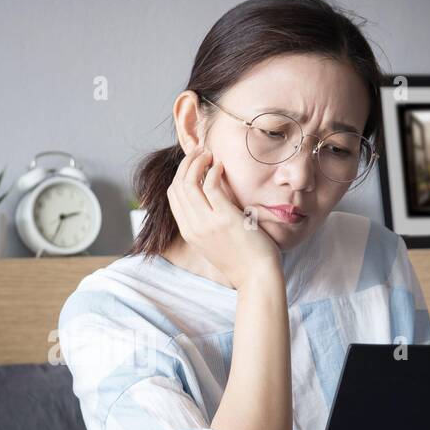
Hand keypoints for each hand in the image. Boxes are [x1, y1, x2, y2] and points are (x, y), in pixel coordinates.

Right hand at [166, 143, 281, 289]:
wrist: (256, 277)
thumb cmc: (242, 259)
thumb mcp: (215, 242)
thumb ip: (207, 222)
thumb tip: (210, 197)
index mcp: (188, 232)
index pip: (173, 196)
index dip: (180, 174)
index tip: (194, 164)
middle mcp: (193, 227)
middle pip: (177, 186)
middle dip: (186, 164)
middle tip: (200, 152)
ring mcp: (206, 223)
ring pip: (188, 182)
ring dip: (197, 162)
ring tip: (209, 154)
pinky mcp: (224, 218)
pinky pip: (210, 185)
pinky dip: (213, 171)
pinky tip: (221, 166)